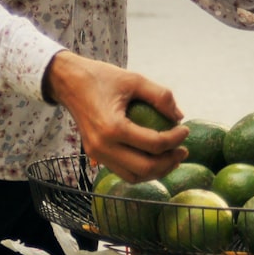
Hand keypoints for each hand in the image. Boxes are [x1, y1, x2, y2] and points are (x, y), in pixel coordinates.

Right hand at [43, 51, 188, 182]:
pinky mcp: (95, 155)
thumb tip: (179, 117)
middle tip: (183, 150)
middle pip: (145, 168)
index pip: (154, 143)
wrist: (69, 83)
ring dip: (157, 171)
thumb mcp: (134, 79)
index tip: (185, 128)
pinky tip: (154, 159)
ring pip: (134, 176)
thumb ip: (160, 96)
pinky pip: (123, 172)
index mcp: (113, 127)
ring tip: (172, 157)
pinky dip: (141, 171)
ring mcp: (97, 154)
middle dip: (170, 161)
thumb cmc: (102, 78)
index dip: (176, 139)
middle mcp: (103, 146)